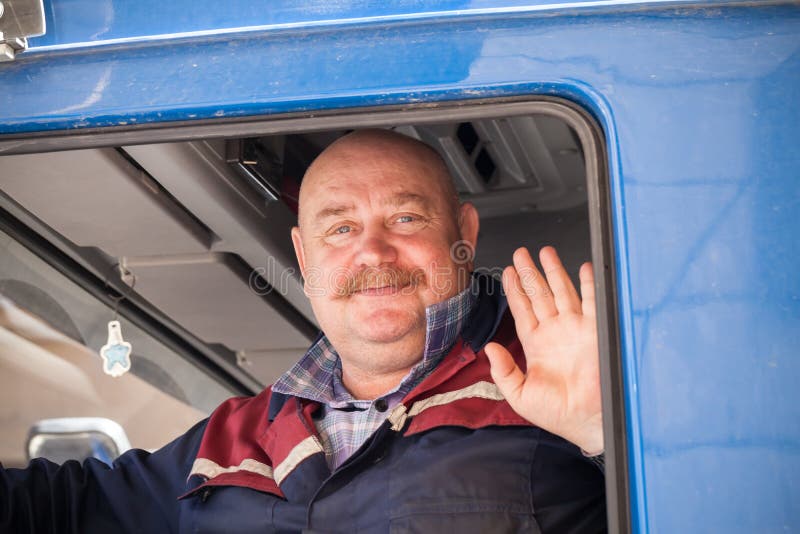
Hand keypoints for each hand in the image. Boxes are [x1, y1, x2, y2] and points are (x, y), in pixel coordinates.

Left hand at [485, 246, 602, 453]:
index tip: (507, 272)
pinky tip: (582, 268)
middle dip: (530, 273)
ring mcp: (576, 329)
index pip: (522, 310)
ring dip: (554, 271)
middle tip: (520, 254)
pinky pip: (592, 301)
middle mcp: (555, 333)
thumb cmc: (557, 413)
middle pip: (539, 294)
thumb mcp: (519, 394)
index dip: (514, 290)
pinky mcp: (596, 331)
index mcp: (536, 344)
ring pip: (562, 291)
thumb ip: (503, 371)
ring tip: (545, 252)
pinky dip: (588, 284)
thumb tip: (489, 348)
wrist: (589, 421)